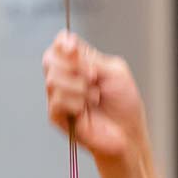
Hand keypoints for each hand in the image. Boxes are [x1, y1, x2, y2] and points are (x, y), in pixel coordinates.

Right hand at [42, 31, 149, 167]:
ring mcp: (58, 96)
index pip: (60, 44)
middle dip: (75, 66)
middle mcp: (65, 77)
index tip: (73, 48)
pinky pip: (56, 100)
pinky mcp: (56, 115)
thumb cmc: (124, 104)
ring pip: (53, 79)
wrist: (128, 133)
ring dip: (79, 87)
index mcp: (78, 64)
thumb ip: (90, 57)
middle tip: (95, 78)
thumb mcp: (114, 72)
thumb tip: (68, 44)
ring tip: (95, 98)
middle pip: (50, 58)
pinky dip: (75, 103)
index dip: (63, 43)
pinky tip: (85, 110)